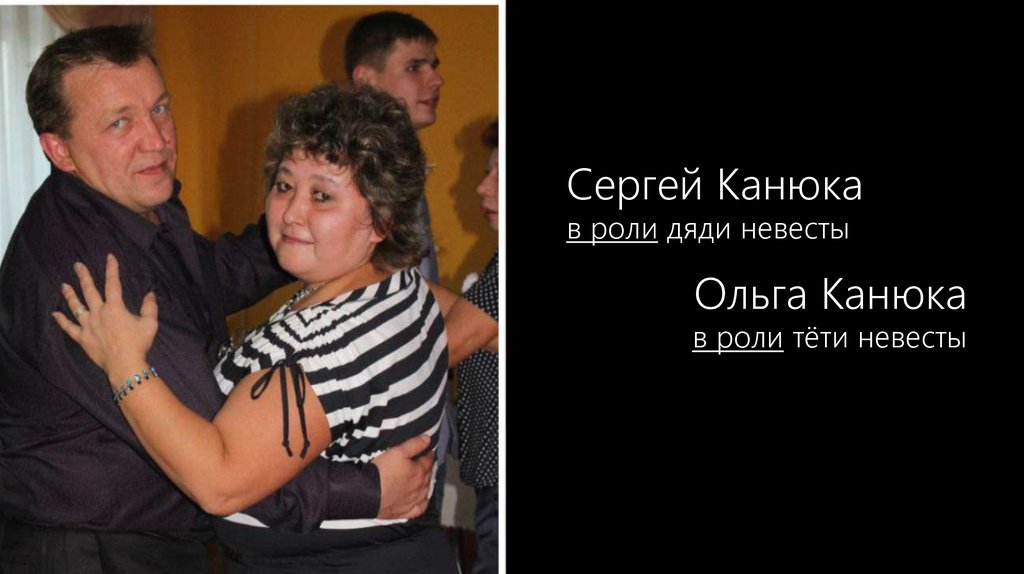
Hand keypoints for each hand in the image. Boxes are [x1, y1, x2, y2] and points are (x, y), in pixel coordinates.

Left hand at [52, 254, 157, 379]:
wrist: (125, 364)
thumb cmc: (138, 343)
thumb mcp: (150, 323)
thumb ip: (150, 307)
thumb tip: (150, 294)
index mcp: (115, 307)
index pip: (113, 284)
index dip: (112, 269)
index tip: (109, 257)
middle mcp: (98, 313)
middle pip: (89, 291)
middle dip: (83, 276)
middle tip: (77, 265)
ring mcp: (88, 325)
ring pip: (76, 307)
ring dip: (70, 295)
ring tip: (64, 285)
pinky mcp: (83, 338)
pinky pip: (69, 328)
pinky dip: (62, 321)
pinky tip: (55, 314)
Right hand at [372, 435, 434, 518]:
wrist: (368, 494)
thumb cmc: (382, 473)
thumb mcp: (397, 451)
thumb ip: (414, 444)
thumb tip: (427, 439)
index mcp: (419, 471)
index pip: (429, 460)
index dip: (428, 454)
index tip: (427, 452)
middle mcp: (419, 487)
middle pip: (429, 475)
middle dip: (427, 468)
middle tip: (424, 463)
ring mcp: (414, 500)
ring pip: (426, 491)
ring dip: (426, 484)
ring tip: (423, 479)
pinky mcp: (406, 511)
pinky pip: (420, 508)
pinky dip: (422, 503)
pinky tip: (421, 499)